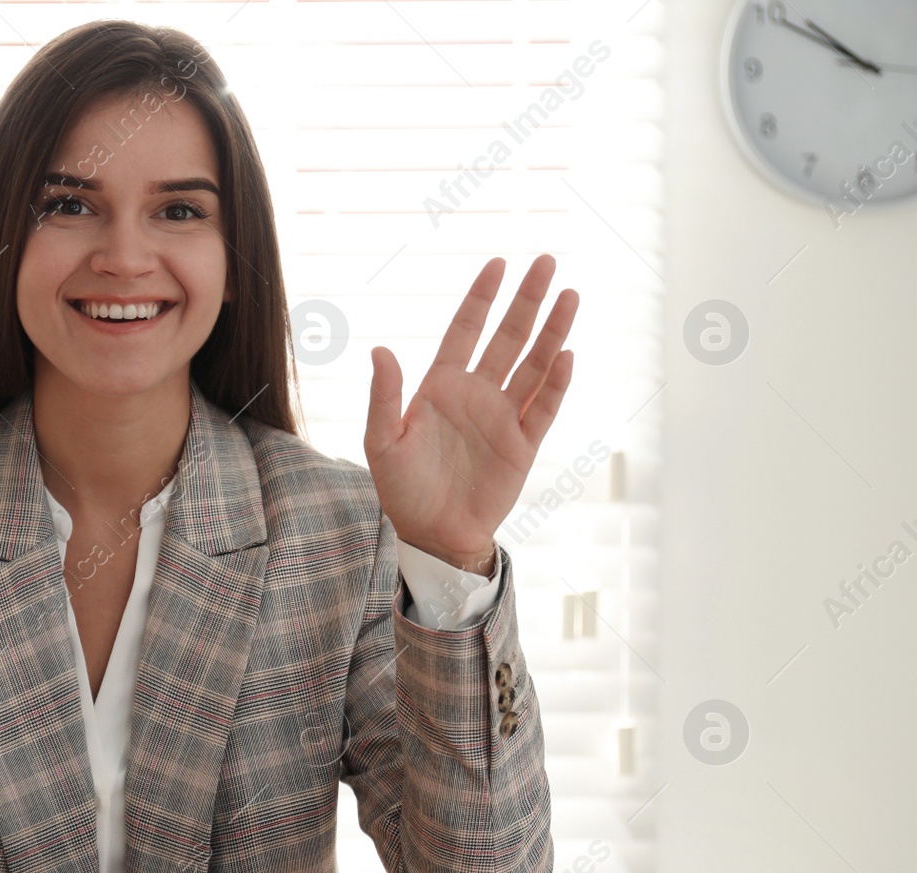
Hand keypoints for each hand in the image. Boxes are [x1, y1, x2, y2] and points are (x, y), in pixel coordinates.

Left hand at [364, 254, 578, 573]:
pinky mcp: (523, 445)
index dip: (482, 298)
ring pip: (534, 365)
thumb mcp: (381, 441)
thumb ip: (383, 396)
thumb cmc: (402, 488)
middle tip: (545, 262)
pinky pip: (544, 408)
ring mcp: (503, 417)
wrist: (432, 533)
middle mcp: (477, 394)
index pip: (465, 330)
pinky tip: (566, 356)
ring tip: (569, 295)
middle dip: (526, 300)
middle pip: (508, 337)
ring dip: (551, 331)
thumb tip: (380, 349)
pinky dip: (556, 383)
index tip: (498, 264)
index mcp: (441, 386)